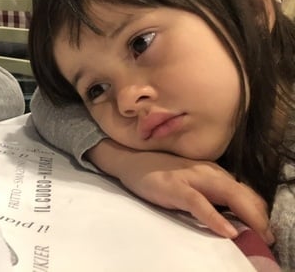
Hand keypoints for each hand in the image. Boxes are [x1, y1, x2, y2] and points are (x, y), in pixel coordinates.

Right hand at [87, 140, 272, 244]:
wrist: (129, 159)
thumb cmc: (159, 172)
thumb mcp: (190, 179)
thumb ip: (209, 191)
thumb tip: (231, 213)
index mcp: (212, 171)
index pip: (244, 190)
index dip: (258, 209)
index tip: (265, 228)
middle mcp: (206, 171)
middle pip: (242, 192)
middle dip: (259, 216)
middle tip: (268, 237)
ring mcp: (190, 177)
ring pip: (229, 194)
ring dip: (248, 216)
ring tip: (258, 235)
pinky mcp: (174, 186)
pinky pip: (199, 203)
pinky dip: (215, 218)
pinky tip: (227, 231)